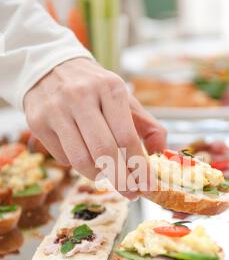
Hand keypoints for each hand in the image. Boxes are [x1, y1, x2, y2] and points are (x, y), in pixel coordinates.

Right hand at [24, 58, 166, 197]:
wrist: (50, 68)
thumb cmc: (95, 90)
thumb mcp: (124, 99)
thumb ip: (148, 126)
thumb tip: (160, 154)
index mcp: (110, 88)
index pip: (127, 137)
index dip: (139, 167)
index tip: (148, 186)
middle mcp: (81, 96)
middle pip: (104, 152)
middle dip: (122, 180)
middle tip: (131, 192)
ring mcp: (56, 109)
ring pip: (81, 160)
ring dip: (99, 176)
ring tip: (108, 175)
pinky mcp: (37, 122)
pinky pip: (63, 158)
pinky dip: (78, 165)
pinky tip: (84, 156)